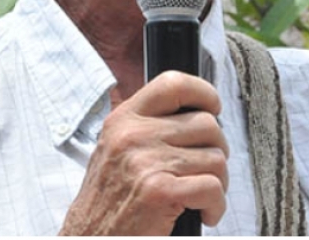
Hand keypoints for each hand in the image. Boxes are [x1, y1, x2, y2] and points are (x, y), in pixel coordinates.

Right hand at [59, 71, 227, 235]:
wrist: (90, 237)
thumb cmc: (109, 199)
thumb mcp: (117, 149)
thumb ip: (146, 127)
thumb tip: (195, 113)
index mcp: (124, 119)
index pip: (173, 84)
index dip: (203, 93)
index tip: (212, 108)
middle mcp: (133, 135)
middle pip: (206, 125)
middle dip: (216, 152)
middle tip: (205, 172)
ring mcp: (145, 162)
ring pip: (216, 159)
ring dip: (218, 184)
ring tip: (200, 196)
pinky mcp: (159, 191)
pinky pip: (213, 187)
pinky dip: (216, 206)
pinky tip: (203, 213)